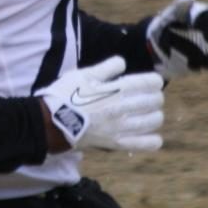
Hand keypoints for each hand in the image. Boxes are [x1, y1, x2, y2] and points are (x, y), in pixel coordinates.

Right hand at [38, 55, 163, 151]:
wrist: (51, 122)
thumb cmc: (66, 95)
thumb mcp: (83, 74)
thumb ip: (106, 67)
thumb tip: (122, 62)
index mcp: (117, 89)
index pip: (149, 83)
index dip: (154, 81)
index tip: (151, 82)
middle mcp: (123, 108)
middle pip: (154, 101)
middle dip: (155, 97)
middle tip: (149, 97)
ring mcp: (120, 128)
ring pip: (152, 121)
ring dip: (154, 115)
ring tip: (149, 114)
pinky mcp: (115, 143)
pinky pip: (142, 145)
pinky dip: (151, 141)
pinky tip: (153, 137)